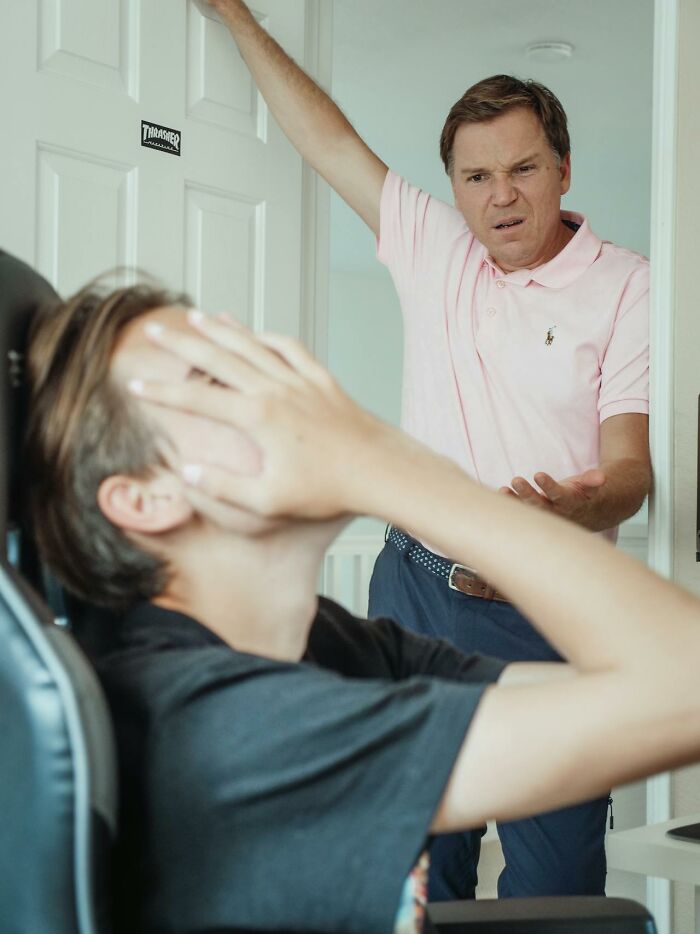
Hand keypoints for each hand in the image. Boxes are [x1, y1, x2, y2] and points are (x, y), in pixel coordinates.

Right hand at [131, 312, 392, 521]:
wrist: (378, 471)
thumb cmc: (326, 491)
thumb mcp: (269, 501)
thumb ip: (224, 487)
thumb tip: (188, 471)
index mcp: (258, 417)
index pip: (199, 399)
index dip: (163, 392)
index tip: (135, 386)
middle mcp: (275, 389)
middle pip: (219, 358)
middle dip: (183, 343)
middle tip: (155, 328)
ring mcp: (299, 380)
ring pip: (253, 345)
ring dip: (223, 329)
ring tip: (198, 316)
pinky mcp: (321, 379)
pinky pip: (289, 348)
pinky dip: (267, 336)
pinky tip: (254, 333)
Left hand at [499, 469, 606, 524]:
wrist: (585, 517)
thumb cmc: (584, 497)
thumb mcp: (591, 489)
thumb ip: (593, 482)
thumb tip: (601, 476)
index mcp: (571, 505)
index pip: (559, 496)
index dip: (549, 487)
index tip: (538, 475)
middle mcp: (556, 513)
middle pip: (540, 505)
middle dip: (527, 494)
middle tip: (516, 480)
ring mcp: (544, 515)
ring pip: (529, 510)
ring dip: (516, 500)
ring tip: (504, 489)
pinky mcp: (535, 514)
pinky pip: (522, 510)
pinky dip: (512, 503)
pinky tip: (502, 493)